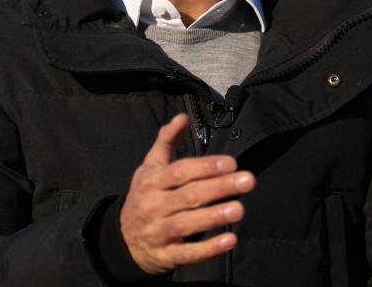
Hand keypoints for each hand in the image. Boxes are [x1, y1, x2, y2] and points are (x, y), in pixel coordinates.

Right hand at [120, 113, 255, 274]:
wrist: (123, 238)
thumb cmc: (145, 194)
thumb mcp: (150, 166)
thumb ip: (166, 140)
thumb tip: (182, 117)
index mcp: (150, 181)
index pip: (180, 172)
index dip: (206, 167)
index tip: (232, 163)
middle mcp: (153, 206)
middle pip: (189, 195)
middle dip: (219, 187)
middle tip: (248, 180)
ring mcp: (158, 232)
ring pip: (188, 224)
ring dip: (215, 216)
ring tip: (239, 208)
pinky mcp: (166, 255)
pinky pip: (188, 253)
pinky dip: (209, 248)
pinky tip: (230, 239)